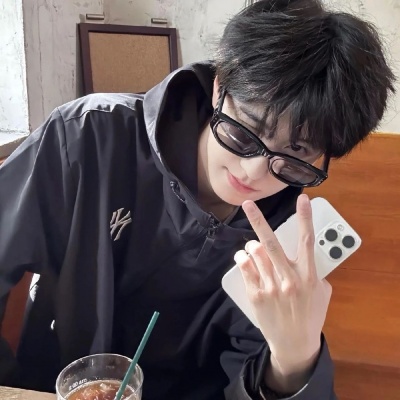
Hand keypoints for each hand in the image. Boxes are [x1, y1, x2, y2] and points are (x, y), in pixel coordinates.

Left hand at [234, 194, 331, 390]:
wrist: (295, 344)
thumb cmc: (310, 315)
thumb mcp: (322, 293)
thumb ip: (314, 271)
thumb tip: (304, 255)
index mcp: (308, 275)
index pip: (307, 240)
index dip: (305, 218)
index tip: (302, 198)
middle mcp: (288, 278)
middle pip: (271, 242)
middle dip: (258, 220)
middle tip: (248, 204)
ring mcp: (270, 286)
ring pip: (254, 252)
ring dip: (251, 246)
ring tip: (253, 249)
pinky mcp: (256, 294)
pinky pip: (245, 267)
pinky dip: (243, 258)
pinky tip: (244, 258)